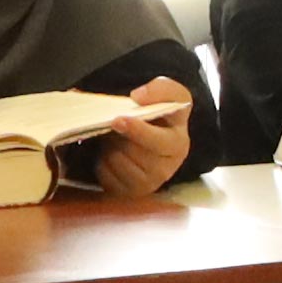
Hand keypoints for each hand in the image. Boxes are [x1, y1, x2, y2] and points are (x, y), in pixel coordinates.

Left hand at [88, 76, 196, 200]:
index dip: (138, 131)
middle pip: (135, 153)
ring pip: (119, 164)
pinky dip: (103, 164)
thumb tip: (138, 97)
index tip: (119, 119)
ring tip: (115, 140)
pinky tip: (111, 155)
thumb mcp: (169, 95)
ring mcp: (150, 183)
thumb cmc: (160, 116)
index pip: (159, 141)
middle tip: (113, 126)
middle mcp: (168, 167)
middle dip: (120, 138)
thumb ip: (161, 89)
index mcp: (178, 143)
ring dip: (111, 149)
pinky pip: (107, 177)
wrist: (150, 135)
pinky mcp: (131, 193)